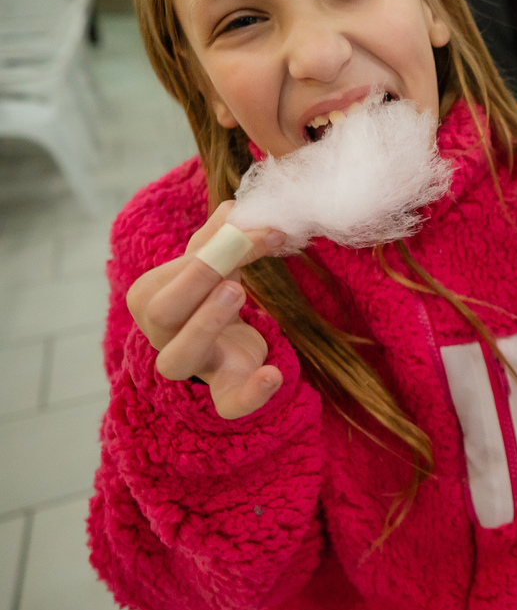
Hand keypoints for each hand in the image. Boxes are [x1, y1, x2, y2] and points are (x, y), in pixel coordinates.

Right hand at [126, 201, 286, 419]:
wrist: (226, 348)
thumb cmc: (211, 297)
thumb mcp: (215, 263)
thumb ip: (221, 237)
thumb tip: (237, 206)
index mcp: (150, 297)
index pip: (175, 272)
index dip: (218, 249)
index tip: (266, 230)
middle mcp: (160, 335)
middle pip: (165, 312)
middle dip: (198, 283)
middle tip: (237, 268)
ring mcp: (190, 366)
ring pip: (178, 358)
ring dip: (207, 325)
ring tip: (239, 292)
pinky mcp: (223, 392)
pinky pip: (229, 403)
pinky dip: (251, 393)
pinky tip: (273, 375)